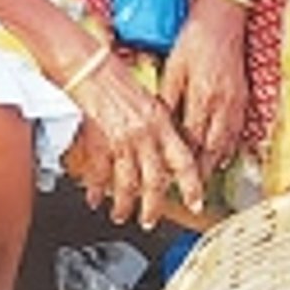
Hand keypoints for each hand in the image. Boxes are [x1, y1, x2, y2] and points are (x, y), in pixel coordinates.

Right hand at [63, 47, 203, 229]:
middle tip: (150, 221)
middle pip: (154, 181)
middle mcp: (145, 135)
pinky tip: (94, 199)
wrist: (92, 69)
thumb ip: (163, 130)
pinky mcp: (98, 143)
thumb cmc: (122, 81)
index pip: (184, 161)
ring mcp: (121, 141)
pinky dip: (96, 190)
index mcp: (162, 124)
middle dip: (153, 206)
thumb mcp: (153, 104)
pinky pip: (100, 174)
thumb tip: (172, 155)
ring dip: (124, 204)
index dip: (192, 185)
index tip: (197, 203)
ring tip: (121, 216)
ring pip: (127, 183)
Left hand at [161, 0, 248, 173]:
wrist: (224, 17)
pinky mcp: (243, 95)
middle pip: (211, 148)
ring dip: (215, 163)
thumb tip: (159, 123)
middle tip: (188, 193)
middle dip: (200, 173)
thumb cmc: (196, 38)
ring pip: (226, 141)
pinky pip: (237, 129)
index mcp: (202, 96)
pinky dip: (229, 146)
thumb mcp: (174, 67)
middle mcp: (222, 103)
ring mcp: (236, 101)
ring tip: (203, 181)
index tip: (171, 178)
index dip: (181, 161)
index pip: (191, 139)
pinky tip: (222, 155)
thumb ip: (168, 98)